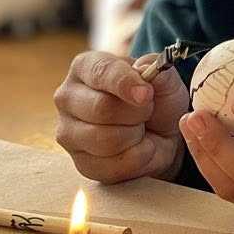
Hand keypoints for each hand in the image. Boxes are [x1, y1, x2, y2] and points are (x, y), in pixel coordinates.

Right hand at [53, 50, 188, 183]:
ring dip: (136, 136)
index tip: (147, 94)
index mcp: (85, 67)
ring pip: (106, 139)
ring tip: (140, 128)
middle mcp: (68, 97)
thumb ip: (158, 73)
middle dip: (137, 113)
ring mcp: (68, 132)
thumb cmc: (157, 101)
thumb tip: (143, 71)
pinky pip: (112, 166)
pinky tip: (137, 147)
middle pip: (101, 108)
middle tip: (147, 111)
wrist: (162, 135)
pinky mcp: (80, 163)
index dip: (125, 83)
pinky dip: (136, 158)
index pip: (100, 72)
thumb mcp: (166, 81)